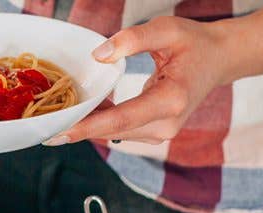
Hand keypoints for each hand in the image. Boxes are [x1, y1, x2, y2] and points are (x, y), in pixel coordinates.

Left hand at [48, 17, 231, 144]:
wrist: (218, 60)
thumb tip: (98, 56)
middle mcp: (167, 124)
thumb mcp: (166, 29)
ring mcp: (162, 133)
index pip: (122, 118)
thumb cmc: (193, 43)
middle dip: (80, 125)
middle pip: (113, 130)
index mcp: (171, 99)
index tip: (59, 132)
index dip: (89, 126)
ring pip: (114, 133)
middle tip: (44, 119)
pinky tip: (86, 106)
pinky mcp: (155, 133)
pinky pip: (121, 129)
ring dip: (89, 122)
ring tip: (63, 108)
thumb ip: (132, 39)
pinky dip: (102, 120)